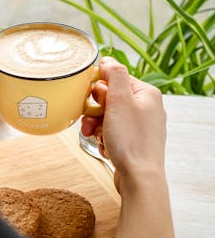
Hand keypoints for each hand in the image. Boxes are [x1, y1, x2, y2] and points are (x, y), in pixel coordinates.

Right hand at [81, 57, 166, 182]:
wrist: (139, 178)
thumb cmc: (131, 141)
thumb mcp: (120, 100)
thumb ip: (114, 75)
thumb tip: (107, 60)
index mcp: (146, 94)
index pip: (116, 78)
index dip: (99, 88)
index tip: (90, 99)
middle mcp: (146, 108)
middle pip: (110, 99)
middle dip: (95, 111)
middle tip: (90, 121)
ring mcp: (140, 126)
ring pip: (108, 117)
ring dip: (97, 125)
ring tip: (95, 136)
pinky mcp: (133, 141)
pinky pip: (112, 132)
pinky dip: (104, 137)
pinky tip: (105, 145)